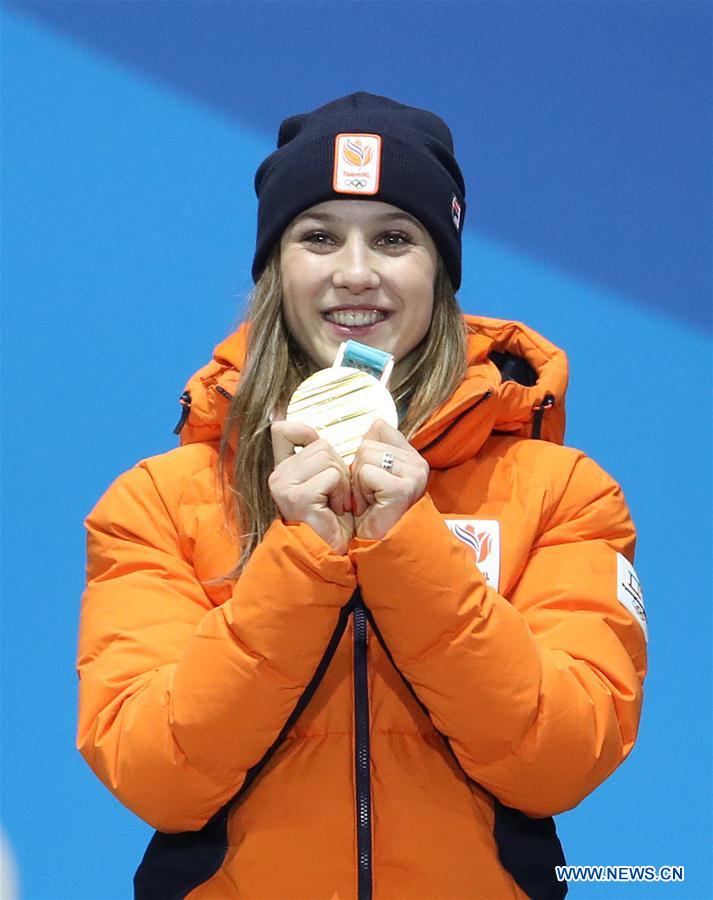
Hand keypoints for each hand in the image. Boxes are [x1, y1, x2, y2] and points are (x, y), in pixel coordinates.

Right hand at [269, 420, 353, 553]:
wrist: (329, 552)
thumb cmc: (331, 519)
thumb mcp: (324, 480)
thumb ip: (317, 456)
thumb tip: (315, 432)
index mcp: (282, 469)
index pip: (282, 430)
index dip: (303, 431)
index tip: (318, 449)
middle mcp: (277, 475)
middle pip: (321, 445)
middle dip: (338, 468)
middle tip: (335, 495)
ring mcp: (284, 485)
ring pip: (328, 459)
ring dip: (342, 482)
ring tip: (335, 503)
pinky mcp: (298, 496)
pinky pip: (332, 476)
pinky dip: (341, 493)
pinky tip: (335, 510)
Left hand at [351, 419, 428, 540]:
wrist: (379, 545)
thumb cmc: (374, 512)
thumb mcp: (373, 474)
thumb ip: (376, 447)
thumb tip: (375, 422)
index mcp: (413, 457)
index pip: (380, 429)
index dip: (364, 453)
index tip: (369, 478)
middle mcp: (418, 463)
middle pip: (368, 443)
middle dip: (358, 470)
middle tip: (368, 494)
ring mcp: (414, 475)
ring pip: (365, 456)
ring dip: (358, 482)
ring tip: (369, 500)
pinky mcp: (402, 488)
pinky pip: (366, 473)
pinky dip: (360, 491)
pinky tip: (370, 506)